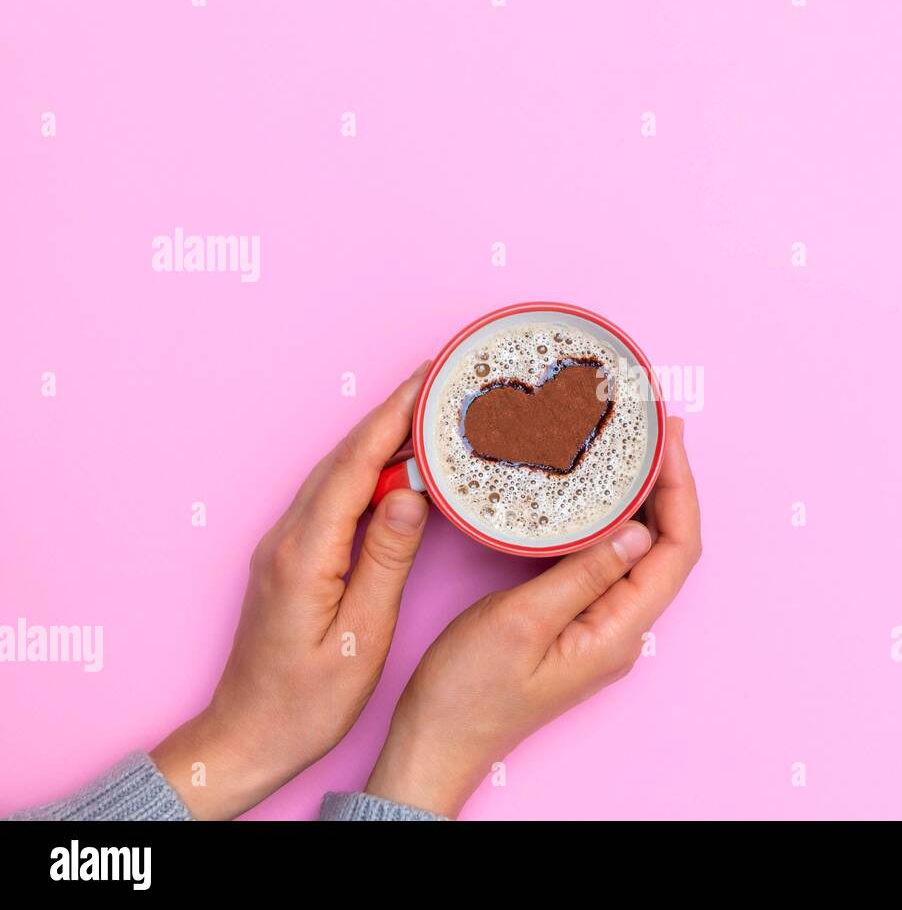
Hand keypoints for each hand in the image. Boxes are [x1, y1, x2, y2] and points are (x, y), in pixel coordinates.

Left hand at [152, 361, 432, 818]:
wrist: (248, 737)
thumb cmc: (307, 702)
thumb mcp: (362, 636)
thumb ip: (386, 560)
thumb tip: (410, 493)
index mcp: (306, 555)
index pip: (356, 466)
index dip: (393, 417)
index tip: (427, 381)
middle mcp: (287, 539)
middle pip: (344, 458)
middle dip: (391, 413)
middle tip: (438, 382)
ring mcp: (284, 547)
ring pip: (336, 474)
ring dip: (379, 439)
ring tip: (425, 414)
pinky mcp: (291, 559)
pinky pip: (331, 498)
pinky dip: (366, 471)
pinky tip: (394, 472)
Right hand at [364, 417, 700, 816]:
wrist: (436, 742)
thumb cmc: (469, 693)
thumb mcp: (522, 622)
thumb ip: (583, 574)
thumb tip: (639, 530)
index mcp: (618, 633)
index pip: (677, 550)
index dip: (680, 487)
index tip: (668, 436)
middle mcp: (621, 630)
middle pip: (668, 547)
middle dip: (669, 482)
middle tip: (656, 425)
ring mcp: (600, 627)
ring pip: (641, 551)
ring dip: (644, 498)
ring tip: (635, 444)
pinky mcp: (576, 622)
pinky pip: (609, 561)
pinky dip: (612, 520)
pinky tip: (596, 491)